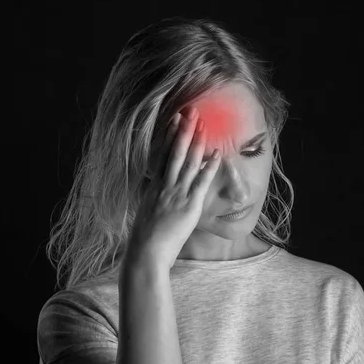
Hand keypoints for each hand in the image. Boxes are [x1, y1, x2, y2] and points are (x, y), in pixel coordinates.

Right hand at [124, 106, 220, 270]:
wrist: (146, 251)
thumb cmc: (146, 236)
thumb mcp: (147, 210)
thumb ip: (154, 196)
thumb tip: (158, 189)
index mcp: (154, 185)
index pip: (161, 153)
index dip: (168, 134)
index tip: (174, 118)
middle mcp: (164, 185)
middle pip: (174, 152)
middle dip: (183, 130)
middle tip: (191, 111)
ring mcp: (176, 194)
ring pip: (187, 162)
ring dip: (197, 142)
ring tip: (204, 125)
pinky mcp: (189, 205)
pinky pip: (201, 182)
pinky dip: (209, 167)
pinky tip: (217, 155)